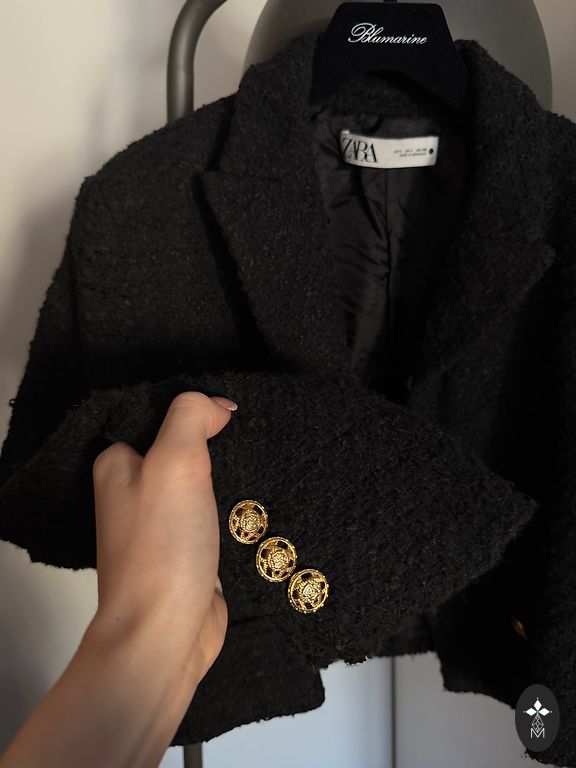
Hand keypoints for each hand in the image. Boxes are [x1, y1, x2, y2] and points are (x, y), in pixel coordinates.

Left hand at [90, 391, 236, 688]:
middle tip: (255, 432)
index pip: (158, 414)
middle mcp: (137, 491)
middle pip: (184, 447)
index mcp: (119, 464)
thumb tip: (218, 406)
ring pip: (205, 480)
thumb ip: (191, 418)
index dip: (195, 406)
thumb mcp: (175, 463)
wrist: (167, 634)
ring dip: (233, 473)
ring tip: (267, 459)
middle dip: (219, 440)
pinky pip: (218, 512)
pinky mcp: (191, 548)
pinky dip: (239, 505)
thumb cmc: (162, 548)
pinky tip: (264, 497)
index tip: (232, 410)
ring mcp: (165, 522)